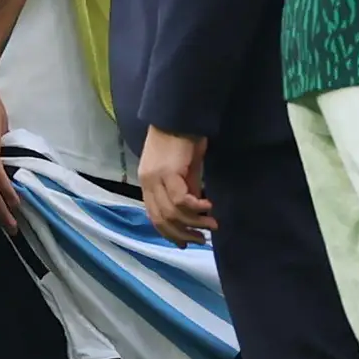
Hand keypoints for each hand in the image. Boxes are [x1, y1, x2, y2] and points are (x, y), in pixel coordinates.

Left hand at [138, 126, 211, 243]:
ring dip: (194, 223)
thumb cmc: (183, 138)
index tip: (185, 244)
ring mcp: (155, 178)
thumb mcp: (184, 169)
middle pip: (162, 219)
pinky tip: (208, 207)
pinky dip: (195, 207)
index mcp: (147, 183)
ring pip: (172, 212)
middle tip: (201, 240)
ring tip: (211, 225)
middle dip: (182, 234)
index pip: (154, 216)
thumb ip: (187, 189)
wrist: (180, 114)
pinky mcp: (167, 172)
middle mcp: (147, 182)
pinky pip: (180, 199)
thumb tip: (195, 211)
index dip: (169, 233)